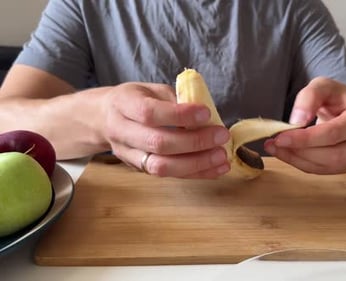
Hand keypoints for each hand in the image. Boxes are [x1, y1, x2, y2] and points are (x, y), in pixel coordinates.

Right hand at [101, 82, 230, 177]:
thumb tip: (207, 116)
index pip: (149, 113)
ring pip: (161, 167)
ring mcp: (129, 155)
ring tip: (222, 156)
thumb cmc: (136, 100)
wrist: (103, 119)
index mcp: (124, 104)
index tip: (206, 113)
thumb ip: (175, 99)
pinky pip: (170, 176)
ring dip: (196, 163)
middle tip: (221, 136)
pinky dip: (196, 173)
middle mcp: (122, 132)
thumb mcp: (152, 90)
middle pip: (157, 143)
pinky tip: (217, 169)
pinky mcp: (140, 169)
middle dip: (194, 142)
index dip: (179, 115)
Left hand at [264, 77, 345, 173]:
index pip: (333, 134)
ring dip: (298, 160)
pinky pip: (324, 170)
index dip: (305, 139)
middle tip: (274, 144)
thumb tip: (296, 122)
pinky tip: (287, 154)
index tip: (280, 137)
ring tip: (276, 148)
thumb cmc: (342, 98)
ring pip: (328, 167)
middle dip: (300, 152)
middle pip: (333, 155)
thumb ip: (310, 96)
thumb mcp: (326, 86)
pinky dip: (302, 164)